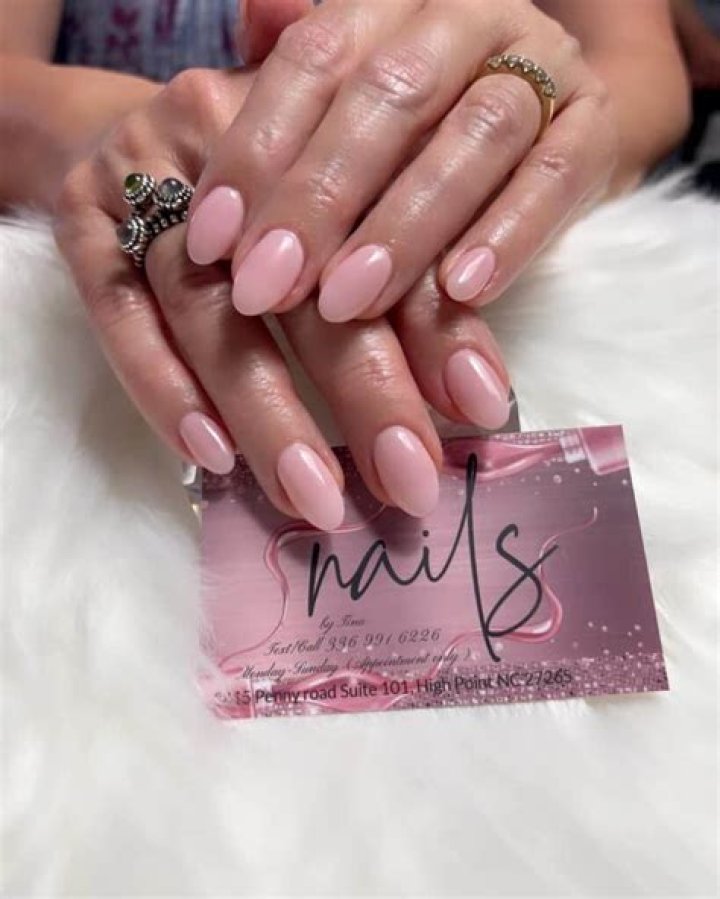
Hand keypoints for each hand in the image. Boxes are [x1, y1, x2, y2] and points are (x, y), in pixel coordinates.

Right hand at [55, 67, 510, 529]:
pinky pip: (116, 309)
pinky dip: (164, 386)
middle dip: (366, 389)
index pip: (389, 232)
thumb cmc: (262, 192)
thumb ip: (398, 277)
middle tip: (409, 482)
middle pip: (304, 272)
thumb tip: (467, 402)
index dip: (439, 326)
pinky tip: (212, 455)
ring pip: (209, 303)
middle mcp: (233, 130)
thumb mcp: (338, 208)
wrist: (124, 134)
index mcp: (321, 117)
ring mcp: (144, 170)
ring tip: (315, 497)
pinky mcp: (80, 215)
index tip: (481, 411)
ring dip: (267, 412)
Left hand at [188, 0, 616, 321]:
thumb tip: (253, 16)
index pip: (315, 57)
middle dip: (321, 199)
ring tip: (348, 304)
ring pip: (474, 135)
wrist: (537, 129)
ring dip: (405, 227)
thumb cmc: (416, 131)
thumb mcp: (346, 106)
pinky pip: (555, 178)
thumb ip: (296, 75)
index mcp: (391, 2)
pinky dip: (508, 235)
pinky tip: (460, 294)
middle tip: (266, 288)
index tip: (212, 244)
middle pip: (391, 95)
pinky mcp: (595, 131)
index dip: (258, 150)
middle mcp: (467, 19)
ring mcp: (542, 68)